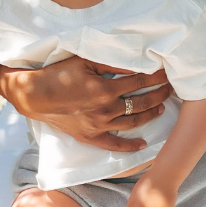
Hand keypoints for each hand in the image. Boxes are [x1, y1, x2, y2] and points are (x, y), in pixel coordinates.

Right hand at [0, 57, 171, 151]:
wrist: (35, 95)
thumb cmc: (59, 74)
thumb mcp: (85, 61)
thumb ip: (111, 61)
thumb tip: (135, 60)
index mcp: (105, 89)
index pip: (139, 82)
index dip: (156, 77)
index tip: (167, 73)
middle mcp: (105, 109)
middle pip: (141, 103)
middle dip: (159, 95)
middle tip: (171, 89)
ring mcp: (98, 126)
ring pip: (133, 122)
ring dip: (150, 115)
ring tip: (162, 108)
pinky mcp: (90, 137)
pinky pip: (114, 145)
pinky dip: (129, 146)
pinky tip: (143, 144)